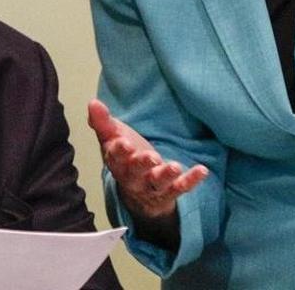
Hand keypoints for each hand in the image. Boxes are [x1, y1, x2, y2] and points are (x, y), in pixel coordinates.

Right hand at [87, 99, 207, 222]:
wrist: (138, 192)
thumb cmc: (126, 157)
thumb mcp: (112, 138)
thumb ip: (103, 122)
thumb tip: (93, 103)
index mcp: (117, 161)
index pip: (115, 156)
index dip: (119, 150)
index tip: (123, 142)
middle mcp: (133, 176)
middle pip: (135, 172)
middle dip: (142, 164)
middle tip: (151, 157)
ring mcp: (151, 186)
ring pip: (157, 182)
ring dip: (166, 175)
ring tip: (175, 167)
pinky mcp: (169, 191)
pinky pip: (180, 187)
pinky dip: (191, 180)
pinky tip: (202, 170)